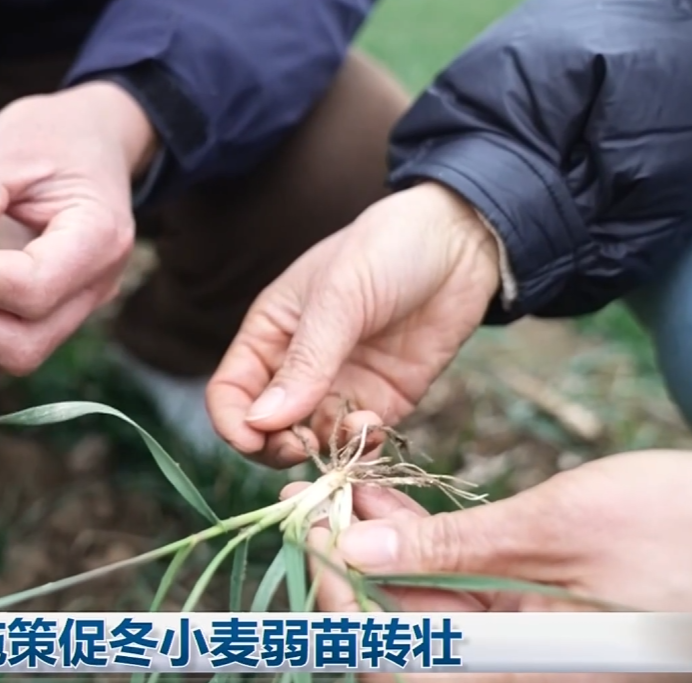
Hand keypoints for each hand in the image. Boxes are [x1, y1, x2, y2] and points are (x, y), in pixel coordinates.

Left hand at [0, 81, 156, 375]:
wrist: (90, 144)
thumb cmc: (54, 138)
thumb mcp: (7, 148)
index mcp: (99, 238)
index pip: (32, 288)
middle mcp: (96, 287)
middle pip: (24, 344)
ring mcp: (78, 310)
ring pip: (11, 356)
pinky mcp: (51, 320)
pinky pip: (2, 349)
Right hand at [206, 182, 500, 466]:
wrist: (461, 243)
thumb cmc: (387, 248)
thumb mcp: (338, 297)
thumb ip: (304, 362)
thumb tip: (260, 421)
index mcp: (270, 333)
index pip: (230, 391)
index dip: (234, 422)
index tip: (254, 439)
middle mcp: (297, 366)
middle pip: (265, 428)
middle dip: (277, 446)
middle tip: (301, 447)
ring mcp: (340, 386)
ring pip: (311, 442)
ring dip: (324, 449)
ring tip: (353, 427)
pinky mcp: (382, 400)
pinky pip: (357, 440)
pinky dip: (359, 446)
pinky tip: (373, 427)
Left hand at [305, 449, 691, 682]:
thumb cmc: (691, 527)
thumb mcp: (559, 525)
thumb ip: (454, 548)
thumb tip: (358, 553)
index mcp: (533, 676)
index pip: (402, 670)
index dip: (344, 611)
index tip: (315, 541)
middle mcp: (532, 678)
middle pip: (412, 645)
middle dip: (358, 575)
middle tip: (322, 504)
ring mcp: (545, 658)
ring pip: (437, 619)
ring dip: (390, 561)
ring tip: (354, 494)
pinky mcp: (555, 629)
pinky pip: (475, 605)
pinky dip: (435, 560)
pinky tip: (401, 511)